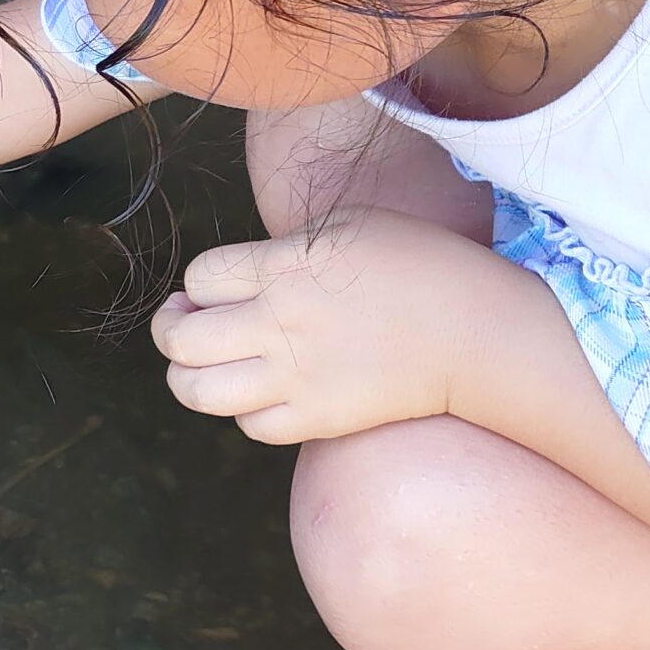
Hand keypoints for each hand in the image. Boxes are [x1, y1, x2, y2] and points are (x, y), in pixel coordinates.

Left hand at [149, 210, 488, 444]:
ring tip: (205, 364)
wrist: (479, 332)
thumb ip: (283, 248)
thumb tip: (238, 276)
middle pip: (180, 338)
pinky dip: (243, 412)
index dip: (198, 282)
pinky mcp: (319, 418)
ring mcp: (298, 377)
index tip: (218, 285)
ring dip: (188, 377)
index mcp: (285, 268)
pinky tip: (259, 392)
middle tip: (185, 324)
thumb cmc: (419, 264)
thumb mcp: (347, 224)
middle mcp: (281, 324)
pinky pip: (251, 425)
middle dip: (170, 330)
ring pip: (199, 391)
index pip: (198, 277)